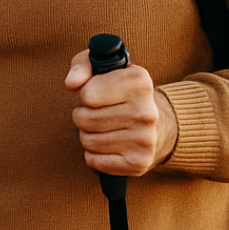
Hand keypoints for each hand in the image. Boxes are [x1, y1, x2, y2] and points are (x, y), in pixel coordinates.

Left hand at [64, 48, 177, 175]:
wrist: (157, 122)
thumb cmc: (120, 89)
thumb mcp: (102, 66)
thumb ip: (82, 66)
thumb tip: (71, 83)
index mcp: (139, 82)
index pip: (87, 94)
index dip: (84, 93)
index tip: (96, 92)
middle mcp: (146, 111)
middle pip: (85, 119)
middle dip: (82, 114)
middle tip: (95, 111)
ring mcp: (145, 140)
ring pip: (88, 141)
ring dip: (87, 134)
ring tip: (101, 126)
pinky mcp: (139, 163)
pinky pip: (94, 161)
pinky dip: (93, 154)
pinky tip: (106, 143)